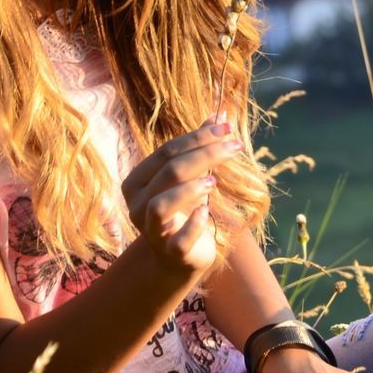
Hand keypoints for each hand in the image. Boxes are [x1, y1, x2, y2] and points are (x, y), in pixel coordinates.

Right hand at [120, 116, 241, 275]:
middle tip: (235, 147)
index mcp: (138, 181)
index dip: (197, 137)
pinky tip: (207, 212)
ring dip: (190, 189)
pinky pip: (178, 239)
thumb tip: (220, 115)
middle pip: (169, 172)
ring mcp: (151, 230)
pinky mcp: (170, 252)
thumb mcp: (190, 177)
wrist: (177, 256)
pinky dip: (193, 224)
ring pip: (161, 205)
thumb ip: (200, 148)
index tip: (227, 128)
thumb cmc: (183, 209)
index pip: (166, 151)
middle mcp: (138, 205)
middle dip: (205, 155)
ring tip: (215, 181)